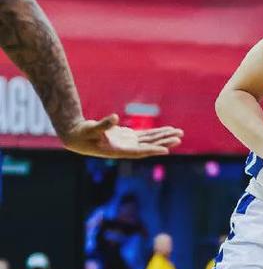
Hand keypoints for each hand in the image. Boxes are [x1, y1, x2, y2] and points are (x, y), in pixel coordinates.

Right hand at [61, 114, 182, 158]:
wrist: (76, 137)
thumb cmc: (82, 134)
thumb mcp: (90, 129)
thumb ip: (102, 124)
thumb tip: (114, 117)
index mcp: (118, 150)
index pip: (139, 151)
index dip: (152, 150)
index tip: (166, 150)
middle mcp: (126, 148)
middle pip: (149, 145)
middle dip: (164, 141)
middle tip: (180, 137)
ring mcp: (128, 143)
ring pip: (150, 140)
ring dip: (164, 137)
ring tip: (179, 134)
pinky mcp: (127, 137)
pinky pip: (145, 136)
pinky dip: (156, 133)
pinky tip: (166, 131)